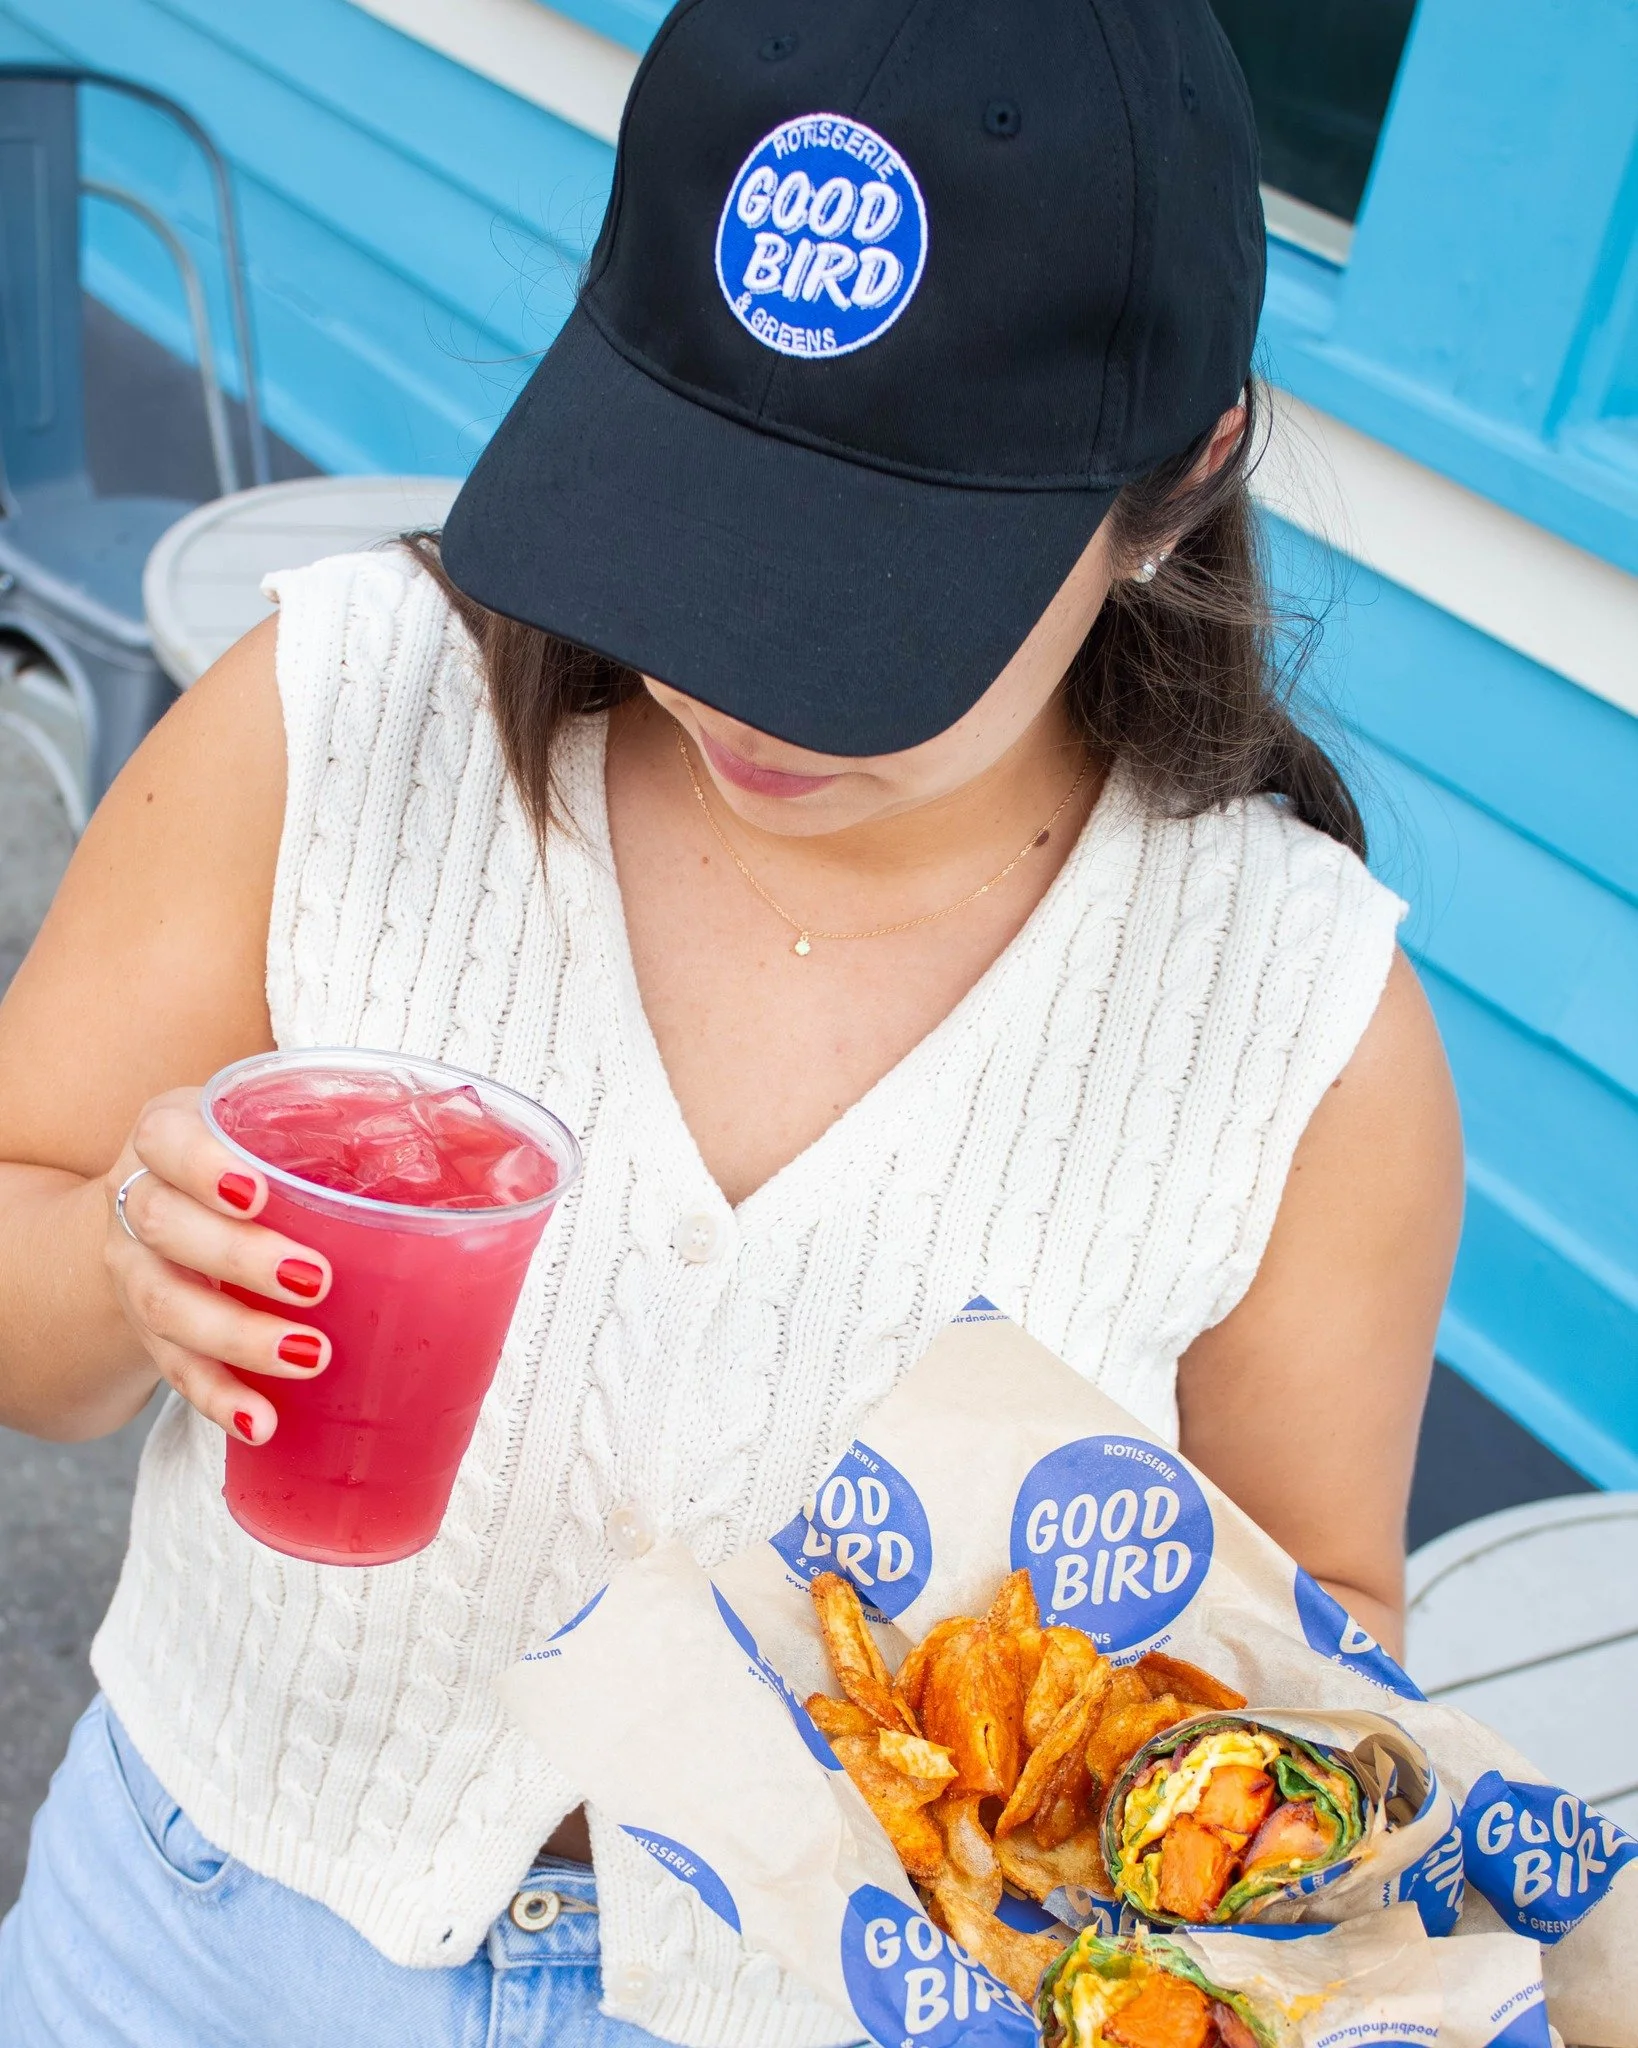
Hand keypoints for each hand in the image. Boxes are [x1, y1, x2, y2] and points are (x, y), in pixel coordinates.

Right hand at [103, 1088, 332, 1444]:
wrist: (169, 1215)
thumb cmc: (254, 1162)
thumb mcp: (282, 1131)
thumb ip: (349, 1130)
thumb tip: (475, 1143)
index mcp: (169, 1134)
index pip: (165, 1139)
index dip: (202, 1166)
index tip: (256, 1192)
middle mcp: (141, 1200)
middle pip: (165, 1225)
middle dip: (239, 1256)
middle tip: (314, 1280)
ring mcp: (138, 1271)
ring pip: (166, 1306)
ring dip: (238, 1337)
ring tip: (309, 1354)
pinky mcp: (151, 1334)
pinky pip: (177, 1372)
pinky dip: (220, 1398)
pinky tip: (262, 1420)